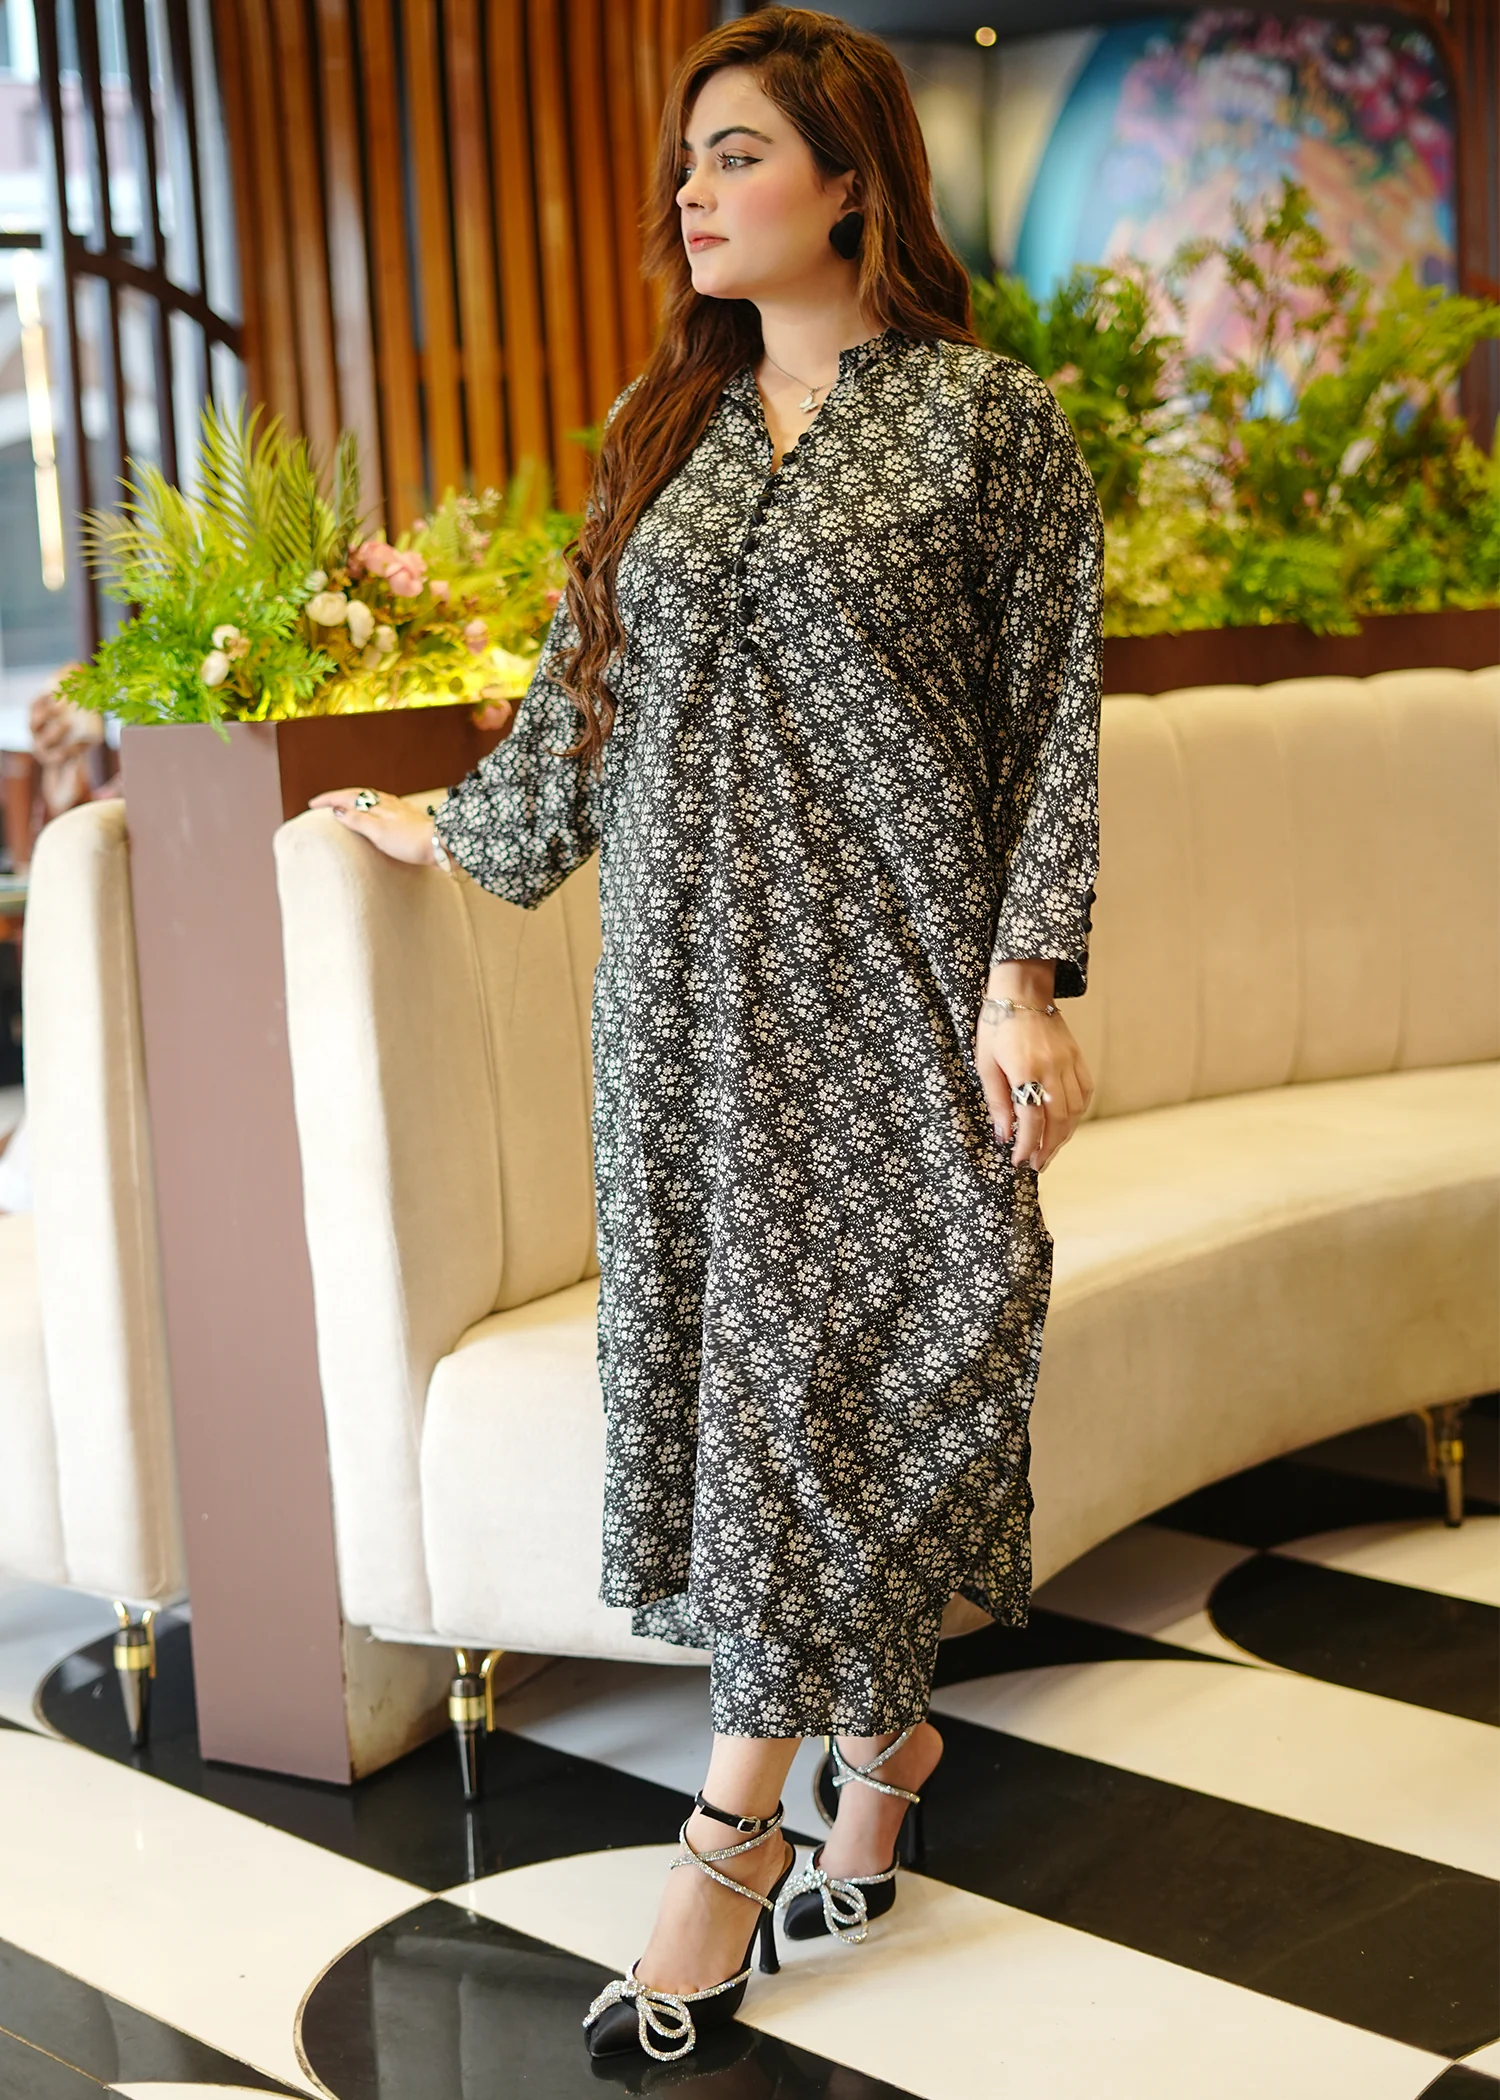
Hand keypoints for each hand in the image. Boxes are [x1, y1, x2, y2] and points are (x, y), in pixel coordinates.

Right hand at [307, 786, 438, 865]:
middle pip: (358, 794)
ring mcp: (398, 808)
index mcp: (377, 804)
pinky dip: (370, 806)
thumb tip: (336, 810)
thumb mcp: (378, 832)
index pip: (346, 797)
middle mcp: (387, 802)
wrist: (441, 845)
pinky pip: (382, 805)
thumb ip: (357, 820)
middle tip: (324, 803)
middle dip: (339, 797)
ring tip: (344, 805)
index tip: (312, 803)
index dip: (329, 800)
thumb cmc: (409, 841)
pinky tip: (375, 812)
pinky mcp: (407, 817)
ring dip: (354, 800)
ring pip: (371, 798)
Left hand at [974, 973, 1093, 1172]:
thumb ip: (997, 1101)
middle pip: (1058, 1120)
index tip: (1019, 1161)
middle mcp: (1052, 1068)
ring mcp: (1069, 1062)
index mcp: (1026, 1070)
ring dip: (1064, 1134)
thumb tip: (1004, 1135)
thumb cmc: (997, 1026)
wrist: (1022, 990)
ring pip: (1076, 1110)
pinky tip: (1065, 1123)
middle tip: (1036, 1164)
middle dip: (1048, 1147)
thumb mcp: (985, 1064)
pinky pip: (1085, 1091)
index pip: (1031, 1120)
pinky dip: (1077, 1112)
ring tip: (1049, 1149)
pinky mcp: (1077, 1056)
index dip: (1027, 1145)